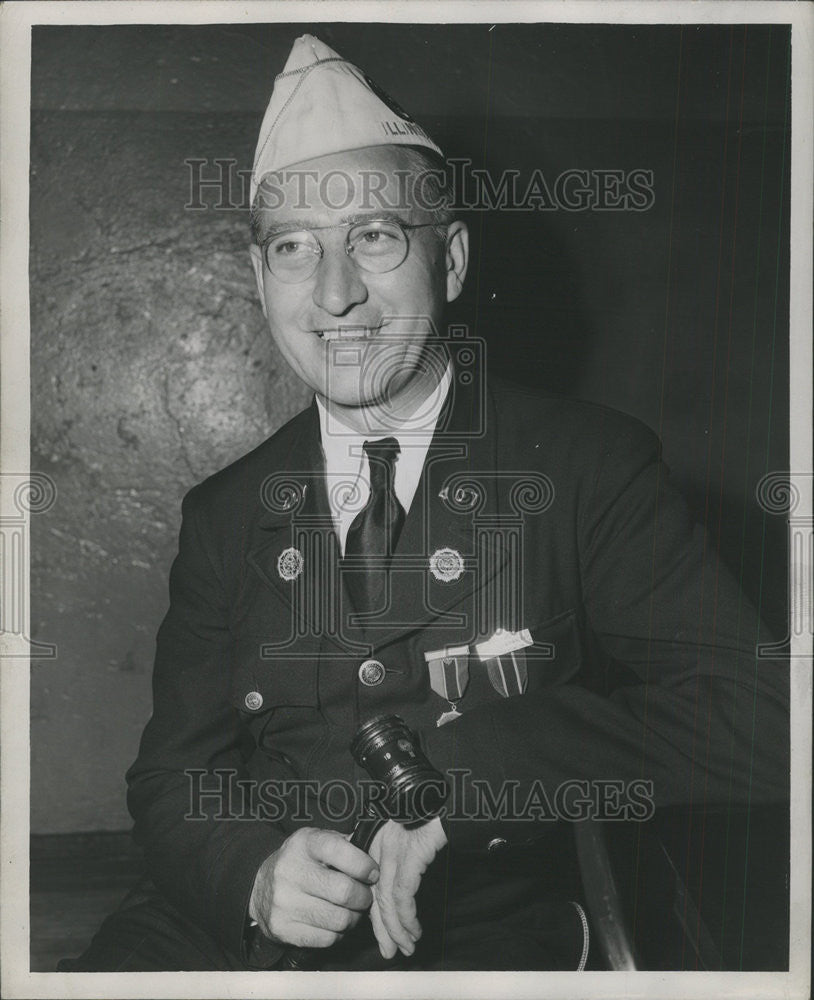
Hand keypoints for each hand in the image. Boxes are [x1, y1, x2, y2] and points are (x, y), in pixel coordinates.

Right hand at [249, 827, 379, 947]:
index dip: (364, 865)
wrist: (261, 888)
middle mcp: (290, 871)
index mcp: (304, 843)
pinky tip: (335, 922)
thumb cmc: (302, 862)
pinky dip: (338, 933)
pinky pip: (327, 939)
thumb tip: (376, 854)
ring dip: (354, 918)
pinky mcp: (283, 929)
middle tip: (365, 896)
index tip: (372, 873)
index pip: (340, 851)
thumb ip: (346, 844)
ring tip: (351, 910)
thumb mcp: (318, 841)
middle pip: (344, 892)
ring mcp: (284, 902)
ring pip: (339, 919)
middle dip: (364, 897)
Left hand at [367, 816, 447, 958]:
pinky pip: (403, 893)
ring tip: (406, 947)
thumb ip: (403, 857)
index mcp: (379, 842)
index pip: (371, 886)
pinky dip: (406, 916)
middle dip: (384, 929)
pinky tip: (413, 930)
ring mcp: (394, 849)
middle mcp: (382, 846)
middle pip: (376, 896)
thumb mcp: (411, 834)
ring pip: (387, 900)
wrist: (448, 793)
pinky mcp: (410, 853)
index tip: (385, 936)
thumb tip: (405, 890)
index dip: (377, 914)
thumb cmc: (433, 811)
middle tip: (390, 952)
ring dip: (397, 929)